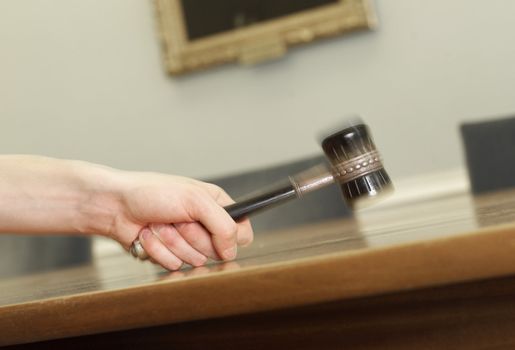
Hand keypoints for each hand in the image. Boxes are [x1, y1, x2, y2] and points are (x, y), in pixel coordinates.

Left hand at [106, 172, 252, 269]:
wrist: (115, 206)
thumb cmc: (151, 192)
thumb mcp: (195, 200)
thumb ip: (223, 224)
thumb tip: (233, 250)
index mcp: (215, 204)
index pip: (241, 232)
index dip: (231, 237)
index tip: (216, 231)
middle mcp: (203, 224)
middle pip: (217, 250)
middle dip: (193, 236)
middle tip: (177, 220)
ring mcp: (186, 241)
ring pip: (193, 260)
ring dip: (172, 242)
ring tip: (160, 224)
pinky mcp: (169, 254)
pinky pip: (172, 264)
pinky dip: (158, 250)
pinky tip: (148, 234)